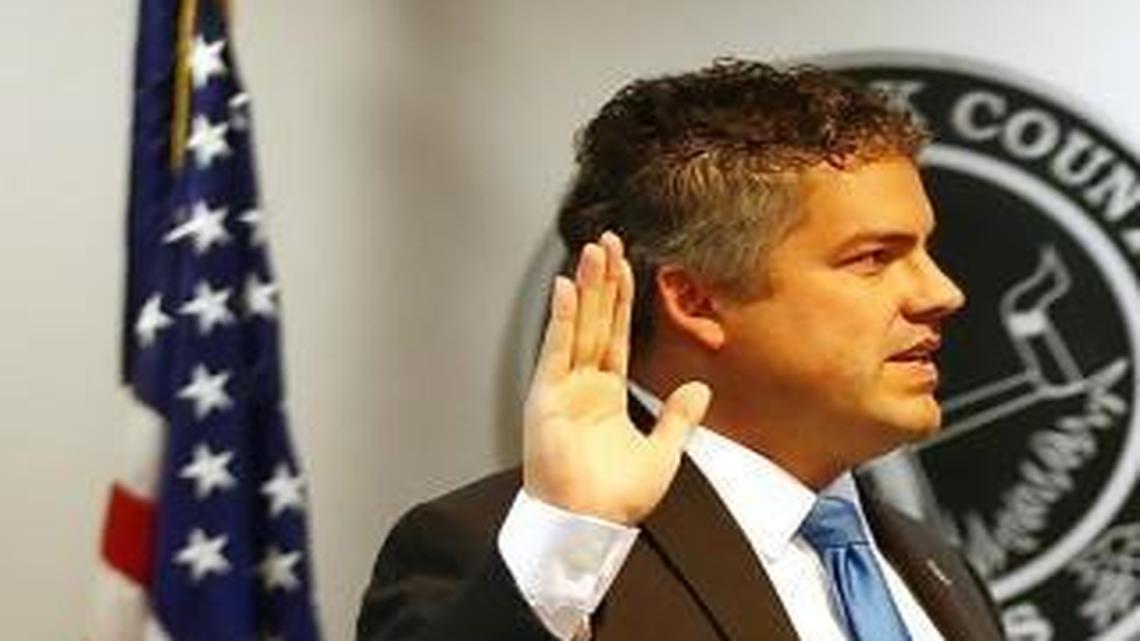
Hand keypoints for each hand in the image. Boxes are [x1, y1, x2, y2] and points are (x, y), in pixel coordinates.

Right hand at [522, 232, 710, 524]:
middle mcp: (583, 385)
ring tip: (592, 250)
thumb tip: (700, 389)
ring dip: (584, 288)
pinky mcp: (546, 397)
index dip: (622, 300)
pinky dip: (560, 319)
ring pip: (577, 326)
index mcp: (607, 395)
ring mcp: (563, 388)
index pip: (616, 334)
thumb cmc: (616, 499)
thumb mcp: (662, 453)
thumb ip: (678, 418)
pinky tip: (565, 289)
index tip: (627, 265)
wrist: (589, 525)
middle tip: (608, 241)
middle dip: (602, 281)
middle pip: (595, 321)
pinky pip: (556, 350)